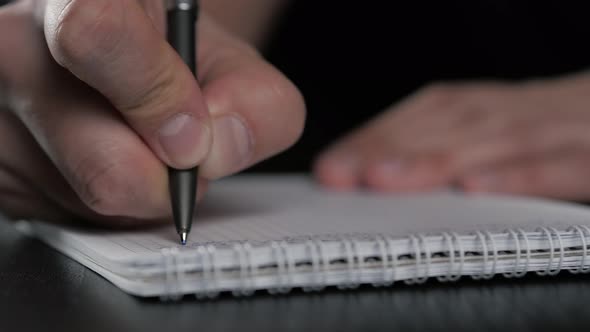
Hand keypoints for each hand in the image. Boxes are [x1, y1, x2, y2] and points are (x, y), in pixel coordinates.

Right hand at [0, 0, 304, 223]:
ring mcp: (2, 119)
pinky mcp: (1, 173)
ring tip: (141, 142)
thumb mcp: (232, 66)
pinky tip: (112, 157)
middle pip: (106, 166)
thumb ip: (255, 102)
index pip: (95, 33)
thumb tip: (219, 149)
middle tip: (180, 144)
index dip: (158, 96)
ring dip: (144, 188)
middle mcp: (18, 50)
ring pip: (96, 202)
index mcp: (78, 0)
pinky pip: (76, 220)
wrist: (127, 69)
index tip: (194, 130)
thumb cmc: (175, 61)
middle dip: (170, 176)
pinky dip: (115, 205)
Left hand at [314, 72, 589, 200]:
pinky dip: (516, 175)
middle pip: (445, 127)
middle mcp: (514, 113)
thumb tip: (380, 171)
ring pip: (489, 142)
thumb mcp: (498, 130)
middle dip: (386, 148)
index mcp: (488, 107)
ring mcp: (555, 131)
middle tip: (340, 174)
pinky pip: (557, 166)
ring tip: (384, 178)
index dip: (375, 136)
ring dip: (433, 160)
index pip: (424, 115)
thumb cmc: (553, 130)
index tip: (332, 165)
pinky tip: (475, 188)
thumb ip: (449, 145)